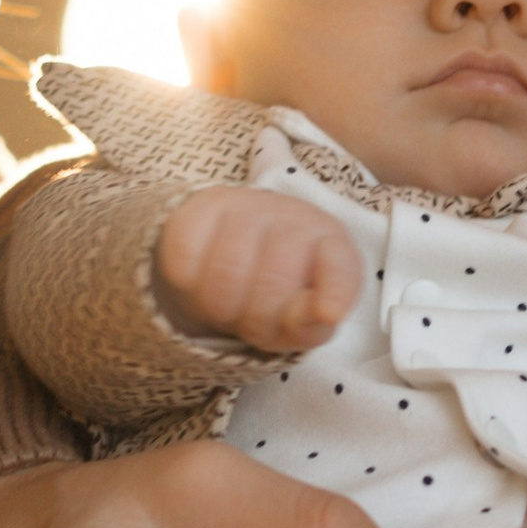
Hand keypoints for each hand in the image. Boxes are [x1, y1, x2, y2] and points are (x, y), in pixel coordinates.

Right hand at [157, 187, 363, 353]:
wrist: (231, 248)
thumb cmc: (277, 290)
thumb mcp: (301, 318)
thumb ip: (313, 322)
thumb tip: (325, 314)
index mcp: (332, 244)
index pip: (339, 269)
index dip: (333, 295)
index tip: (326, 314)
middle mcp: (293, 216)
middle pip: (272, 285)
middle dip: (256, 321)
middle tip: (251, 321)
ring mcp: (247, 205)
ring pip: (226, 275)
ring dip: (220, 309)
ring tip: (228, 305)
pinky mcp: (203, 206)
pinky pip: (187, 261)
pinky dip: (188, 287)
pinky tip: (201, 280)